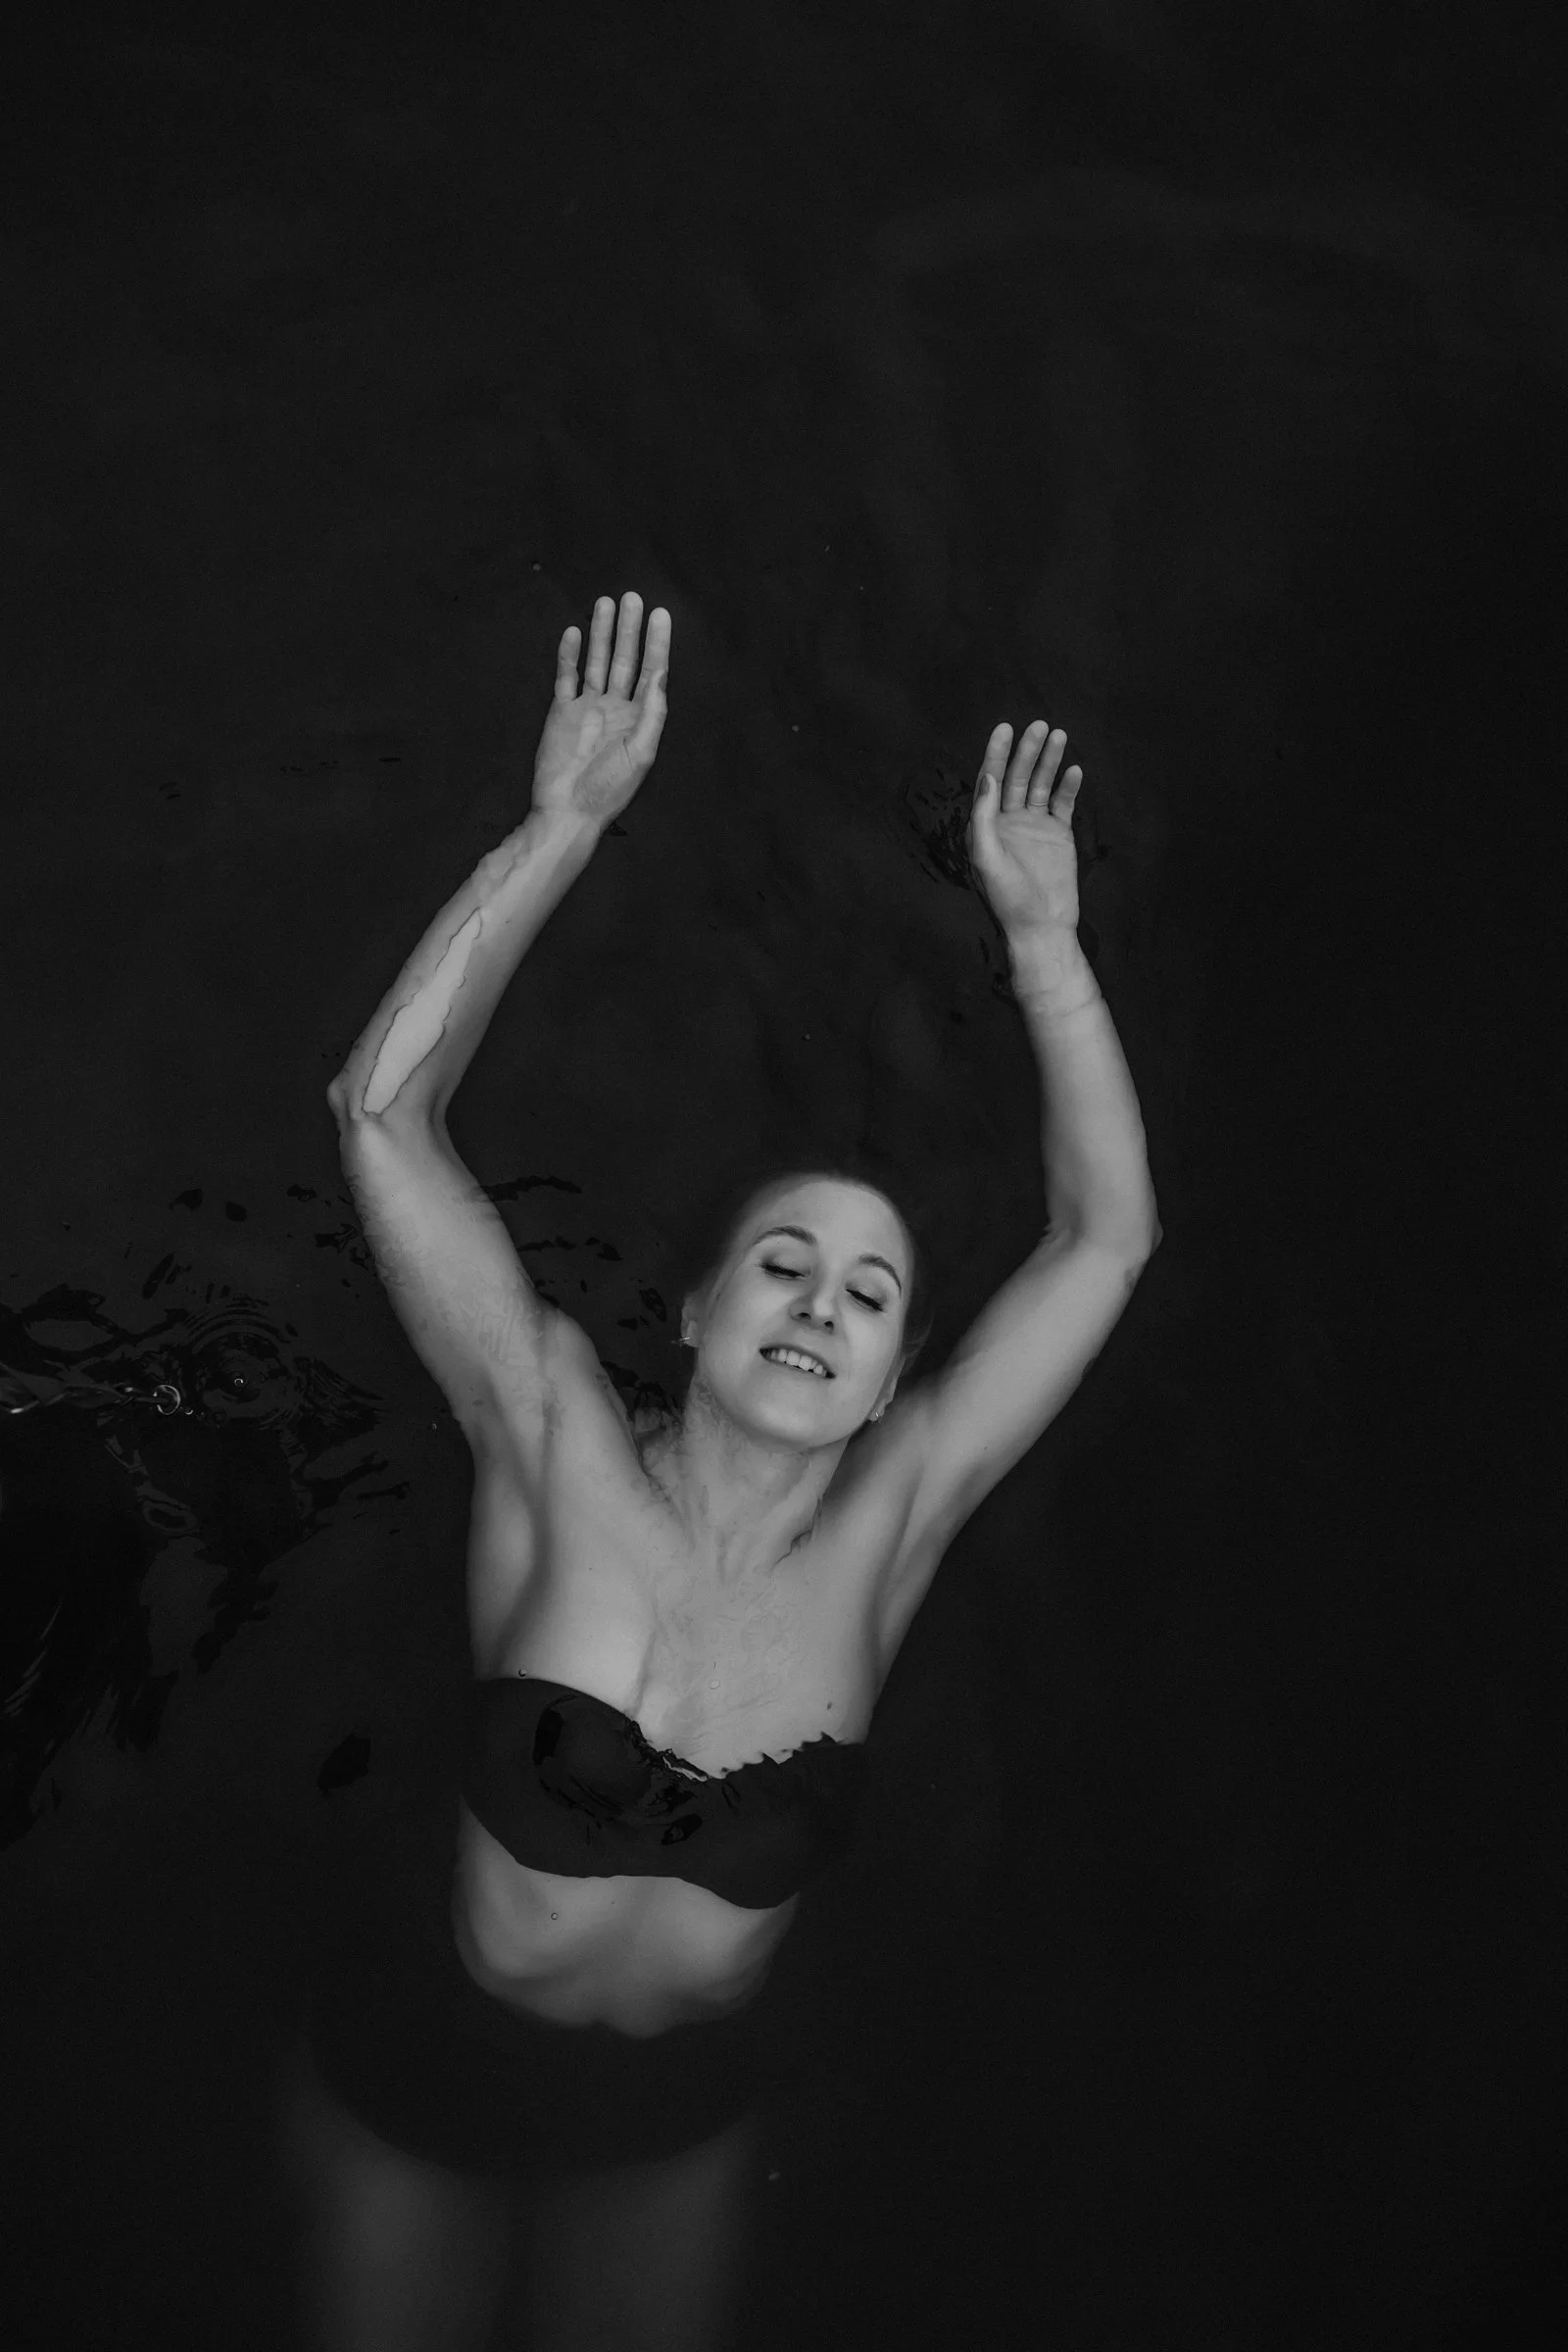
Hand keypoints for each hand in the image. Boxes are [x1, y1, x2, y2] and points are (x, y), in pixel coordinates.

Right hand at [531, 592, 670, 825]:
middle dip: (629, 629)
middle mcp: (616, 709)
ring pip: (597, 662)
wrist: (566, 811)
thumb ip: (652, 713)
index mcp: (640, 719)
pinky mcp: (561, 712)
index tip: (660, 614)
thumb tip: (661, 675)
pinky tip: (575, 633)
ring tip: (606, 603)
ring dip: (602, 634)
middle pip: (625, 660)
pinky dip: (569, 655)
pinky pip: (567, 677)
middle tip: (633, 598)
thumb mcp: (640, 754)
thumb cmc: (607, 791)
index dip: (657, 643)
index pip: (652, 672)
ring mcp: (588, 708)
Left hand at [967, 718, 1083, 937]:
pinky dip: (1068, 786)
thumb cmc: (1008, 899)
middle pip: (1017, 776)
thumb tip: (989, 777)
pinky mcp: (1058, 835)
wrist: (1041, 926)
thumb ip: (983, 817)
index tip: (1005, 728)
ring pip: (1040, 784)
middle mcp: (1008, 821)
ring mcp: (1034, 826)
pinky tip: (1074, 770)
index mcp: (986, 825)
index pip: (990, 780)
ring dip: (1048, 760)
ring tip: (1058, 735)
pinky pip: (1063, 803)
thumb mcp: (986, 858)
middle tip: (1039, 726)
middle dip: (1027, 750)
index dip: (996, 753)